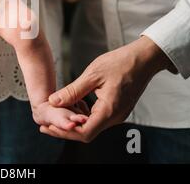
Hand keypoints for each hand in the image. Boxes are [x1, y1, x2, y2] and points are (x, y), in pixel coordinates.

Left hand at [41, 36, 174, 142]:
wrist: (144, 58)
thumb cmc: (120, 63)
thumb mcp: (92, 74)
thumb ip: (72, 91)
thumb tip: (53, 101)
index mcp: (109, 110)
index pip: (84, 132)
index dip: (64, 132)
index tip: (48, 127)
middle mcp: (115, 117)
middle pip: (86, 132)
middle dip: (65, 129)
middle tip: (45, 125)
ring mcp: (117, 114)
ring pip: (91, 125)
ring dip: (73, 121)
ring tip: (56, 114)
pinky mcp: (117, 109)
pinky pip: (97, 118)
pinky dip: (82, 114)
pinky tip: (72, 105)